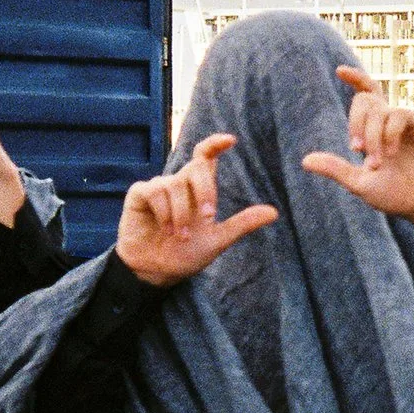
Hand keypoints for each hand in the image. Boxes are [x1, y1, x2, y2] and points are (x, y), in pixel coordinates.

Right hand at [116, 134, 279, 286]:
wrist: (156, 272)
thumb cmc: (185, 255)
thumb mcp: (217, 240)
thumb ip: (242, 224)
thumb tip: (274, 212)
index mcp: (198, 190)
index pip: (205, 157)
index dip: (215, 144)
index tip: (231, 140)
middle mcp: (179, 184)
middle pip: (196, 167)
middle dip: (205, 190)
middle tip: (208, 216)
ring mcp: (158, 187)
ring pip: (175, 184)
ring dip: (181, 214)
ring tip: (181, 236)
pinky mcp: (139, 194)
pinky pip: (155, 191)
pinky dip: (164, 212)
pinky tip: (164, 228)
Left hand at [300, 66, 413, 234]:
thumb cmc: (396, 195)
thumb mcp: (360, 183)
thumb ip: (336, 169)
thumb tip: (304, 161)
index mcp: (375, 130)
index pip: (364, 96)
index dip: (355, 79)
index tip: (339, 71)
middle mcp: (391, 121)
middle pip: (365, 101)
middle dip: (356, 124)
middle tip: (358, 150)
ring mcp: (407, 122)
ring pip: (380, 110)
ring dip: (373, 137)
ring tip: (379, 162)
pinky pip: (398, 115)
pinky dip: (389, 133)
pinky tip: (392, 152)